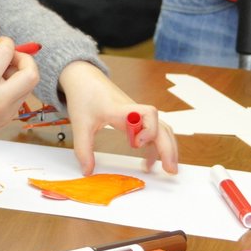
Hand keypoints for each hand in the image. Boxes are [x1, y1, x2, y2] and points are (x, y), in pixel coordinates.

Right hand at [0, 24, 39, 161]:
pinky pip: (20, 98)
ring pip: (28, 86)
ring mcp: (4, 114)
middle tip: (10, 58)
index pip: (7, 52)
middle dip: (25, 59)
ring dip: (19, 74)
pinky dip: (13, 88)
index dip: (5, 43)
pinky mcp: (7, 121)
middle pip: (31, 74)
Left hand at [57, 62, 178, 175]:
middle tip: (170, 170)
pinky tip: (148, 161)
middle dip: (168, 148)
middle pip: (161, 126)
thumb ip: (83, 149)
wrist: (84, 78)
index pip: (149, 114)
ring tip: (167, 169)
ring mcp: (137, 115)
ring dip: (166, 148)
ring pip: (161, 129)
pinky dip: (154, 147)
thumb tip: (87, 171)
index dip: (150, 130)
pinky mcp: (135, 118)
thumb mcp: (80, 125)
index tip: (137, 145)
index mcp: (122, 109)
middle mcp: (134, 111)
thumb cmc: (84, 96)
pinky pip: (152, 132)